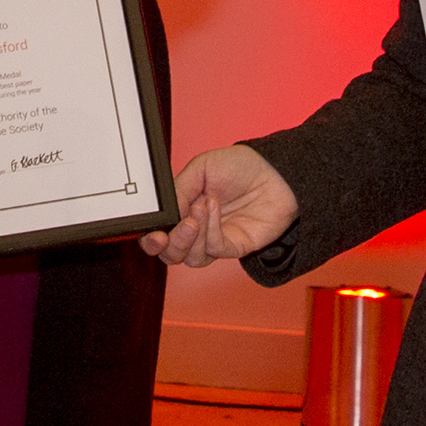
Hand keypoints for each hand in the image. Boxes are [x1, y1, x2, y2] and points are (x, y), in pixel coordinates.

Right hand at [140, 145, 299, 266]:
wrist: (274, 172)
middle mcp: (197, 230)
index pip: (159, 235)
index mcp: (183, 211)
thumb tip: (165, 213)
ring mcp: (215, 240)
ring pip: (191, 258)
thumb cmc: (240, 166)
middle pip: (171, 255)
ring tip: (201, 206)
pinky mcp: (235, 247)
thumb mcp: (201, 168)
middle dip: (169, 245)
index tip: (153, 234)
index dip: (151, 240)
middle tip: (177, 226)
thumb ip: (179, 190)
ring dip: (191, 236)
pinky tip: (214, 208)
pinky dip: (210, 230)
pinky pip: (214, 249)